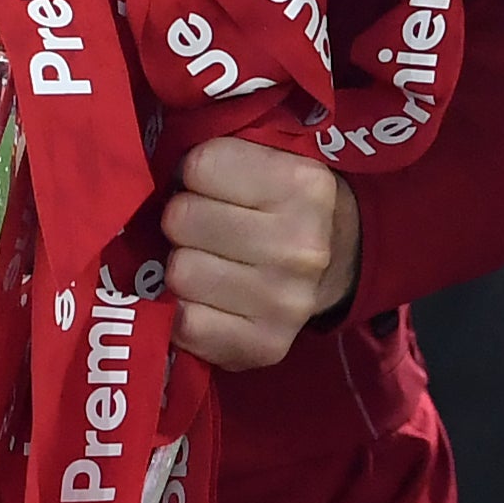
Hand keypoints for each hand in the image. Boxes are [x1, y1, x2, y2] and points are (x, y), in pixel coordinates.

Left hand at [160, 137, 357, 370]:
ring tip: (209, 261)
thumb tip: (161, 173)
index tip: (212, 187)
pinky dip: (187, 311)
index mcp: (301, 185)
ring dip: (184, 266)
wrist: (342, 263)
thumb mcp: (270, 159)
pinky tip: (209, 299)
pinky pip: (187, 324)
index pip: (199, 166)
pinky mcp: (266, 346)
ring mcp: (284, 301)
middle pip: (181, 219)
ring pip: (179, 272)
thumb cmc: (285, 203)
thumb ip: (222, 156)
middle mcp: (299, 246)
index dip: (195, 175)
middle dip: (184, 220)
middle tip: (205, 228)